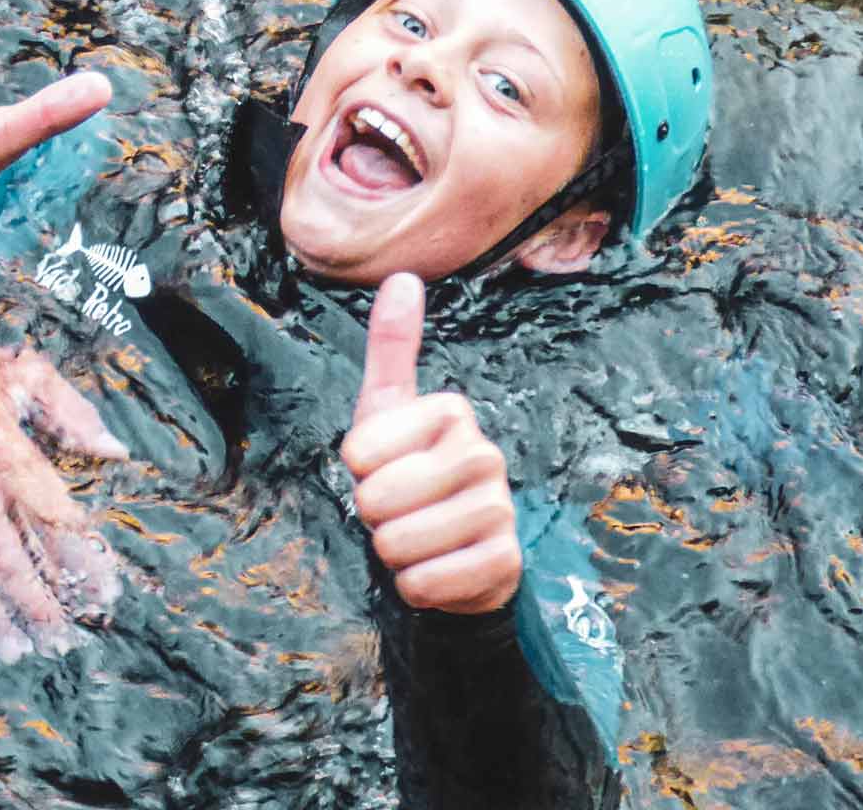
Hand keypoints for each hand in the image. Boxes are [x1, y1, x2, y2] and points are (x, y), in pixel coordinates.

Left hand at [340, 274, 521, 615]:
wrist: (454, 551)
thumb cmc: (410, 470)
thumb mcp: (389, 408)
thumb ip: (392, 346)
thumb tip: (402, 276)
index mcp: (450, 411)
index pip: (358, 452)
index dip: (356, 471)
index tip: (381, 468)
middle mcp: (483, 453)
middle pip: (378, 500)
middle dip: (374, 517)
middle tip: (399, 511)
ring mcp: (500, 508)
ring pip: (400, 544)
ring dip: (394, 554)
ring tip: (417, 539)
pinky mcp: (506, 563)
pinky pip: (429, 583)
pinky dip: (418, 586)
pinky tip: (437, 571)